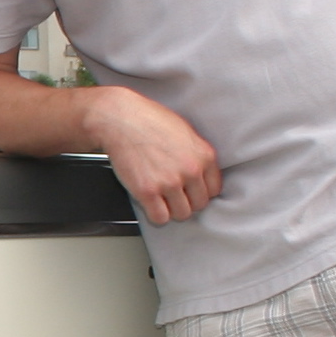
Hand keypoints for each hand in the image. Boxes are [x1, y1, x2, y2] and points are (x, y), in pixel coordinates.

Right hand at [85, 87, 222, 223]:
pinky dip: (155, 214)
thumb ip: (197, 155)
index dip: (199, 192)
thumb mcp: (185, 132)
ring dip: (171, 210)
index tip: (190, 191)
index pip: (214, 190)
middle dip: (186, 202)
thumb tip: (200, 175)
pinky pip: (160, 218)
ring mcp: (169, 182)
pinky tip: (150, 203)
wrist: (122, 119)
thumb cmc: (149, 121)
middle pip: (199, 204)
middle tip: (173, 195)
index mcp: (204, 156)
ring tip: (161, 199)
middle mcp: (191, 170)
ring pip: (181, 214)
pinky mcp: (148, 191)